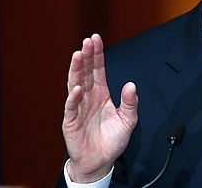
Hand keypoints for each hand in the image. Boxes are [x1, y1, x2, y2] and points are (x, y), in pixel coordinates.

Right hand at [63, 34, 138, 182]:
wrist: (100, 162)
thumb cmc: (112, 141)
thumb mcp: (128, 121)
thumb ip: (130, 103)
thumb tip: (131, 84)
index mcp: (101, 94)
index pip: (98, 70)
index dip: (96, 55)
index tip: (96, 39)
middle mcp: (88, 97)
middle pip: (85, 72)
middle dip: (86, 56)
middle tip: (87, 41)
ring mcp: (78, 107)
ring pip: (75, 84)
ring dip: (76, 69)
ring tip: (78, 55)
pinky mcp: (71, 121)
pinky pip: (71, 106)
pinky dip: (74, 97)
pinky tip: (78, 87)